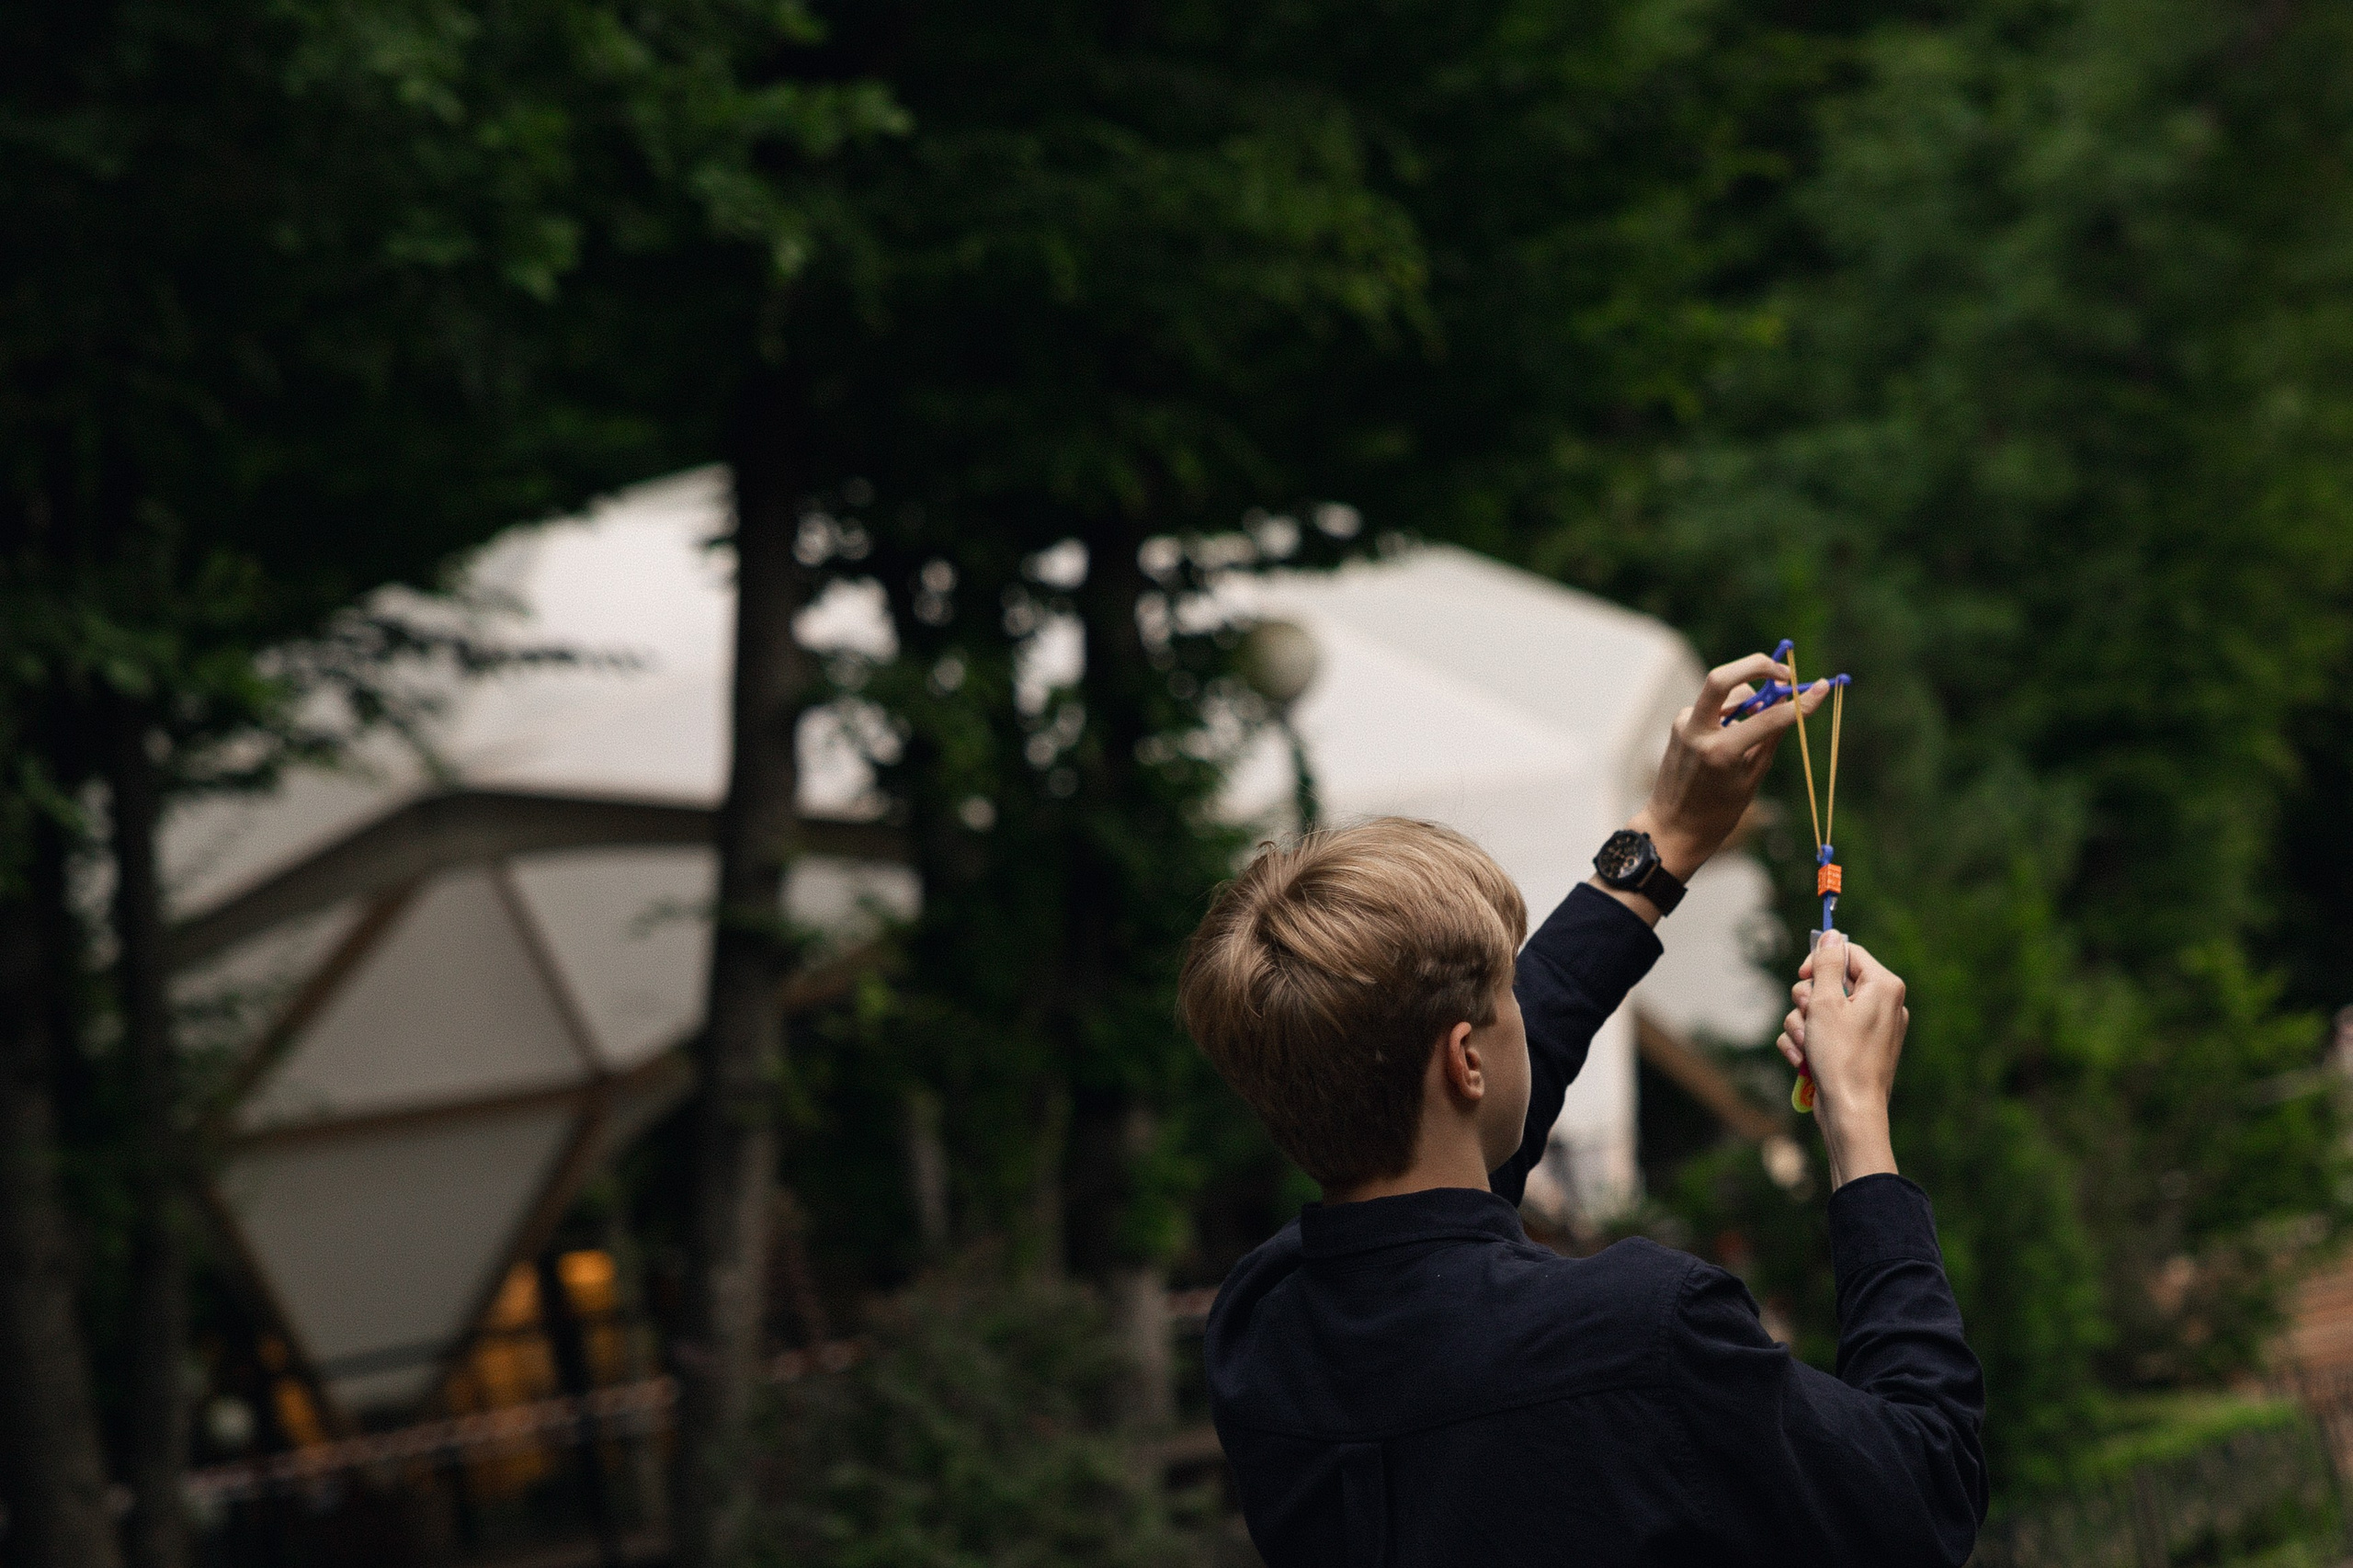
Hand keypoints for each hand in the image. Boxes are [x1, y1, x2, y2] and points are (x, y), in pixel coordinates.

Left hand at [1632, 652, 1827, 880]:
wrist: (1672, 827)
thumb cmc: (1718, 810)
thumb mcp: (1752, 777)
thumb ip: (1770, 738)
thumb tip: (1792, 704)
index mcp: (1720, 752)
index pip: (1768, 718)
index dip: (1799, 702)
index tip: (1820, 687)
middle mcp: (1697, 732)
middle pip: (1723, 677)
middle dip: (1758, 666)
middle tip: (1786, 675)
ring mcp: (1684, 724)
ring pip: (1724, 692)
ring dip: (1748, 698)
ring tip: (1760, 722)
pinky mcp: (1680, 723)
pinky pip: (1714, 706)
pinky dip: (1732, 711)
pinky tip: (1736, 734)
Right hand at [1776, 932, 1906, 1187]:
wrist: (1851, 1113)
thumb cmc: (1841, 1057)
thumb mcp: (1827, 1002)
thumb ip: (1827, 964)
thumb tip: (1831, 934)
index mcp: (1884, 986)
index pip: (1847, 952)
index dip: (1819, 962)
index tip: (1802, 977)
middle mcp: (1882, 1005)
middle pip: (1830, 982)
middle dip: (1807, 1002)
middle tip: (1808, 1020)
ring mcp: (1868, 1029)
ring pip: (1819, 1011)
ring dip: (1802, 1027)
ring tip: (1805, 1048)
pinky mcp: (1855, 1049)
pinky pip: (1822, 1034)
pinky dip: (1808, 1045)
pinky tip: (1804, 1062)